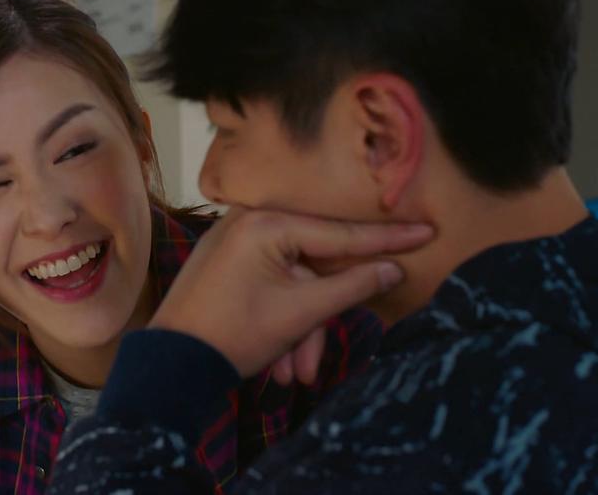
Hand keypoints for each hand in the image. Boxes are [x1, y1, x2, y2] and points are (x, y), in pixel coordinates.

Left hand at [148, 208, 432, 378]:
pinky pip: (269, 286)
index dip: (387, 238)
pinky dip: (279, 322)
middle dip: (321, 319)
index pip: (340, 233)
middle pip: (314, 266)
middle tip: (320, 363)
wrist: (170, 364)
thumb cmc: (233, 335)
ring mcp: (233, 241)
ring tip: (293, 376)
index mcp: (266, 224)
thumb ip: (352, 286)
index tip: (427, 230)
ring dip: (299, 332)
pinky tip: (277, 364)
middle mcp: (248, 221)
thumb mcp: (300, 314)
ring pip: (293, 284)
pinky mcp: (225, 263)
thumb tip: (393, 269)